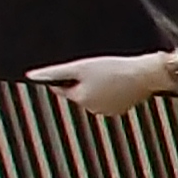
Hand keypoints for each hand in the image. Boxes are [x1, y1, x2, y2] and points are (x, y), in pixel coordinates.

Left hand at [24, 51, 177, 116]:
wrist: (145, 74)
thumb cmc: (113, 68)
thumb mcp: (79, 66)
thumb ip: (54, 72)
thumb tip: (32, 76)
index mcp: (81, 99)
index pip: (63, 88)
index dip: (69, 76)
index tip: (80, 68)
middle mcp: (92, 109)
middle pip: (79, 93)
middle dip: (84, 82)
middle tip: (97, 70)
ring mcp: (108, 111)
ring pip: (95, 96)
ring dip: (98, 87)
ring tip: (110, 75)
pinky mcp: (122, 109)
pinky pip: (110, 99)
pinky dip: (111, 91)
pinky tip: (119, 81)